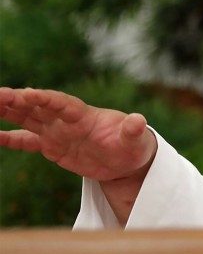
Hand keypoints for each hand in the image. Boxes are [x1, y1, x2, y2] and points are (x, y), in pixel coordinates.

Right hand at [0, 87, 156, 181]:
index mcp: (84, 115)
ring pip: (27, 118)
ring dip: (7, 111)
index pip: (61, 103)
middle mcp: (67, 120)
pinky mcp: (52, 146)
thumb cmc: (134, 145)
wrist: (127, 160)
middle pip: (37, 106)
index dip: (44, 98)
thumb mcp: (135, 139)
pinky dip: (8, 138)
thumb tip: (138, 121)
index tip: (26, 93)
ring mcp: (57, 132)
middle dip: (16, 100)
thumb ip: (133, 130)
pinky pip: (26, 140)